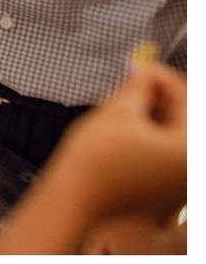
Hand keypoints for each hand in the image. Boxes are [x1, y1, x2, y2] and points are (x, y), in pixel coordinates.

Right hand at [50, 63, 185, 222]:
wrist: (73, 199)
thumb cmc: (94, 161)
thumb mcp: (118, 112)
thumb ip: (138, 86)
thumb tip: (142, 69)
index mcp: (190, 150)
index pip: (184, 99)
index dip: (159, 76)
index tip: (140, 64)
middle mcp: (191, 171)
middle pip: (182, 119)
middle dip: (158, 97)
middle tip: (132, 82)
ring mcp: (179, 185)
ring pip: (173, 137)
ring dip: (153, 116)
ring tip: (124, 104)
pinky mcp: (163, 193)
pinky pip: (165, 157)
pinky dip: (150, 139)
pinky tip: (126, 130)